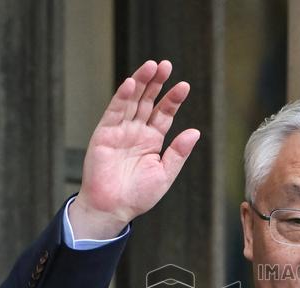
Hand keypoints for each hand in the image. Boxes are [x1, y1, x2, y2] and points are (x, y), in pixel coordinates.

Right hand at [71, 59, 199, 238]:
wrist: (113, 209)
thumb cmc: (138, 196)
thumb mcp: (165, 174)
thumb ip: (178, 152)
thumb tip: (195, 132)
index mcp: (152, 141)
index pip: (164, 114)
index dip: (173, 99)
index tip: (184, 86)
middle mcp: (136, 132)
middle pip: (148, 101)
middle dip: (156, 83)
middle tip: (166, 65)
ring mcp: (120, 131)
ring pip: (131, 101)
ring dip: (141, 82)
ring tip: (151, 66)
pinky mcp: (104, 134)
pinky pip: (114, 112)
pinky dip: (122, 97)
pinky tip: (131, 83)